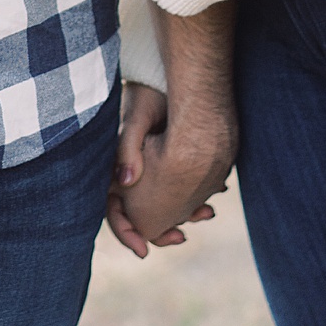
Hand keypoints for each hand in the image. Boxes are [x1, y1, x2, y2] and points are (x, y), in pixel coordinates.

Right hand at [106, 85, 236, 259]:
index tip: (143, 252)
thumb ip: (128, 146)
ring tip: (208, 213)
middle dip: (158, 231)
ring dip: (181, 214)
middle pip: (138, 213)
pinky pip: (177, 188)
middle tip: (182, 237)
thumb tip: (127, 181)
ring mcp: (150, 167)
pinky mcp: (167, 161)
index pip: (112, 209)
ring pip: (161, 203)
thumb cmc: (149, 92)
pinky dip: (192, 197)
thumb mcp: (137, 115)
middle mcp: (130, 170)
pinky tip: (213, 196)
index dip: (126, 233)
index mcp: (113, 166)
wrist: (170, 73)